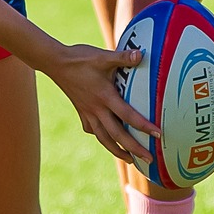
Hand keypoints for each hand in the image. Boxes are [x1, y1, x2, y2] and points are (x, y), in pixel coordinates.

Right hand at [43, 42, 157, 165]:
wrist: (55, 63)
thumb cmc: (80, 58)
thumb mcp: (102, 56)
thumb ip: (123, 57)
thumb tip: (142, 53)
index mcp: (105, 96)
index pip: (128, 115)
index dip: (143, 126)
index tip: (158, 134)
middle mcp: (97, 109)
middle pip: (117, 135)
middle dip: (134, 149)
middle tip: (149, 159)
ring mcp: (88, 112)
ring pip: (103, 138)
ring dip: (117, 151)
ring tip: (130, 160)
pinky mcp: (81, 112)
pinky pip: (93, 130)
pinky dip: (101, 137)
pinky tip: (106, 139)